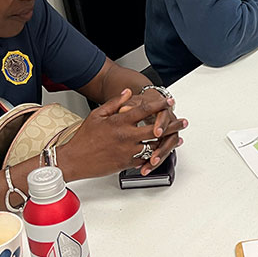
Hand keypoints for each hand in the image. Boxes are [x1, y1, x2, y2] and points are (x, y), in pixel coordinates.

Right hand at [61, 89, 186, 178]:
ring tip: (178, 138)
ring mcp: (128, 151)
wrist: (74, 159)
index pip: (145, 109)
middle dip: (172, 124)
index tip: (169, 102)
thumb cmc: (84, 137)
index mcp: (119, 121)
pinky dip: (156, 156)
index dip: (160, 104)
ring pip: (154, 145)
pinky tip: (163, 152)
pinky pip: (146, 159)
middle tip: (183, 122)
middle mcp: (126, 136)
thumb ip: (115, 103)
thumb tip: (128, 93)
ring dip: (167, 141)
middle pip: (156, 129)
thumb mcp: (97, 114)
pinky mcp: (127, 163)